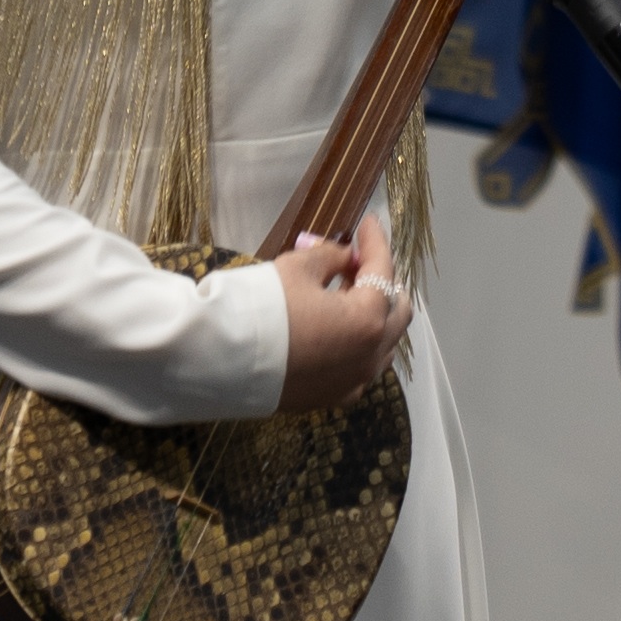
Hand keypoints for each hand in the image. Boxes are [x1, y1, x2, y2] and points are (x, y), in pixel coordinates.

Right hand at [277, 211, 411, 409]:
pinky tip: (340, 333)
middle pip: (397, 311)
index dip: (376, 242)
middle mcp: (371, 355)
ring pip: (384, 343)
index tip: (369, 223)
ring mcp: (355, 381)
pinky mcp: (335, 397)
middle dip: (383, 282)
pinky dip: (360, 346)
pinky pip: (362, 368)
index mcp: (368, 319)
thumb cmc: (264, 307)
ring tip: (347, 294)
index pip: (383, 271)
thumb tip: (346, 256)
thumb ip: (331, 257)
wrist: (223, 359)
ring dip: (375, 315)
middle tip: (358, 261)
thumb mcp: (298, 268)